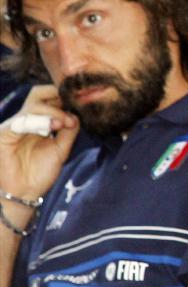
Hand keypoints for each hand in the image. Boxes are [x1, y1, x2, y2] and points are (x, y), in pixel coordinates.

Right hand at [0, 85, 79, 204]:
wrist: (23, 192)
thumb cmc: (40, 173)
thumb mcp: (61, 150)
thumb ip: (69, 132)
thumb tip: (77, 115)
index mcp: (39, 122)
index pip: (49, 99)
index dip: (64, 99)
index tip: (80, 106)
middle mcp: (26, 120)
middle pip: (38, 94)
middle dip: (57, 97)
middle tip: (72, 111)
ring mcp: (14, 125)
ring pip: (33, 106)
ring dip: (52, 112)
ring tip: (64, 124)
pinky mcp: (4, 133)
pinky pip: (21, 121)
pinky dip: (38, 121)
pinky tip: (52, 128)